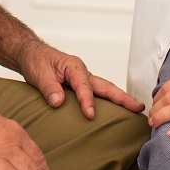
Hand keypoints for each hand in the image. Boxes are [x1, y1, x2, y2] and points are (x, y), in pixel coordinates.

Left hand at [16, 40, 144, 119]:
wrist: (31, 54)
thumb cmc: (36, 61)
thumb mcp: (38, 73)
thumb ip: (48, 87)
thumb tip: (59, 102)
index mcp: (74, 67)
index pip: (84, 86)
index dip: (87, 101)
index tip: (90, 115)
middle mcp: (82, 72)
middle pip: (105, 86)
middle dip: (122, 97)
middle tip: (138, 107)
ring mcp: (83, 79)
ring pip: (105, 89)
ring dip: (119, 99)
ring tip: (135, 109)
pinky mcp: (81, 86)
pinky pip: (98, 94)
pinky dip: (108, 102)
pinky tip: (115, 112)